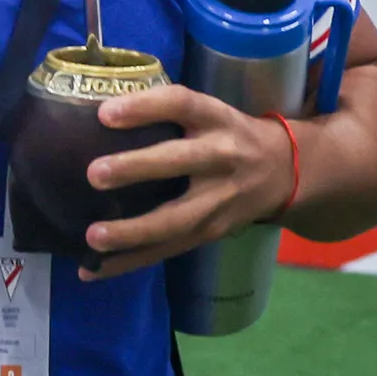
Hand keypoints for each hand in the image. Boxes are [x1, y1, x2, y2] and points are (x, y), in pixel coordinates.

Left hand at [80, 85, 296, 280]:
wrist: (284, 171)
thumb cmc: (227, 135)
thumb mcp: (210, 113)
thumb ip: (166, 114)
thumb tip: (93, 116)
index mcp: (216, 118)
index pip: (182, 105)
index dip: (146, 107)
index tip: (105, 113)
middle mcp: (221, 156)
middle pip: (179, 161)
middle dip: (137, 168)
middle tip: (94, 174)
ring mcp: (218, 200)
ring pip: (175, 219)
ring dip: (132, 232)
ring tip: (93, 237)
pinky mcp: (210, 232)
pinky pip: (166, 250)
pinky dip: (128, 262)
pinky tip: (92, 270)